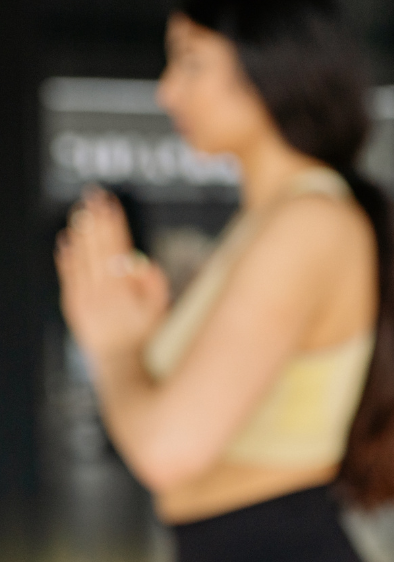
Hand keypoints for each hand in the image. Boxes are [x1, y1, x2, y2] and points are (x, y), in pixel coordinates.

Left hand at [55, 189, 168, 358]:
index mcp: (121, 289)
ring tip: (80, 212)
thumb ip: (153, 284)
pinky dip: (66, 257)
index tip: (111, 203)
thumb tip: (140, 261)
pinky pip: (68, 276)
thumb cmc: (144, 338)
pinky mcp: (74, 306)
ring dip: (80, 232)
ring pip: (80, 257)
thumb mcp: (159, 311)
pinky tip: (66, 242)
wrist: (120, 364)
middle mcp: (98, 290)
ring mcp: (83, 297)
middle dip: (95, 219)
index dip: (113, 222)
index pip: (115, 246)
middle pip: (95, 246)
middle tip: (93, 197)